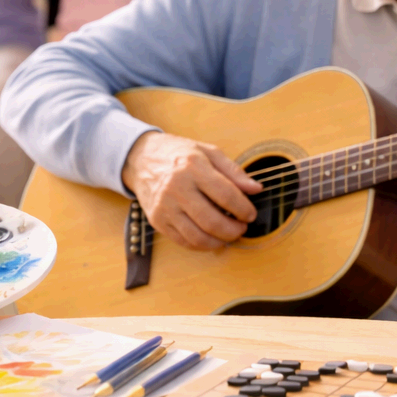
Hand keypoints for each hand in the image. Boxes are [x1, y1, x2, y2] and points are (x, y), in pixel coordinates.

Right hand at [121, 131, 262, 250]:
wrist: (140, 159)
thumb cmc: (178, 154)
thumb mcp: (208, 152)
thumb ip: (233, 171)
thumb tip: (256, 189)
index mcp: (192, 167)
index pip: (226, 194)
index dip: (243, 208)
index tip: (251, 213)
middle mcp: (176, 188)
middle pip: (212, 220)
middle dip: (234, 230)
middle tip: (242, 228)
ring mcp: (164, 207)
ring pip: (197, 236)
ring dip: (219, 241)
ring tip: (229, 235)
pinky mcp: (157, 221)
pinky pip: (183, 241)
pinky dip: (201, 245)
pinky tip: (211, 238)